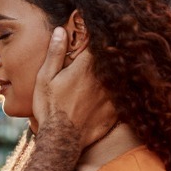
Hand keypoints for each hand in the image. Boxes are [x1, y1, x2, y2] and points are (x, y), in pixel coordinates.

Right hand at [32, 27, 115, 148]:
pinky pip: (124, 95)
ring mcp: (112, 95)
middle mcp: (102, 78)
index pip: (97, 43)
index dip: (96, 36)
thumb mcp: (45, 78)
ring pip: (120, 75)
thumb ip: (55, 53)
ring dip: (118, 70)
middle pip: (112, 58)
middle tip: (111, 42)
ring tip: (120, 64)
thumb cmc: (50, 108)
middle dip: (111, 50)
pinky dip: (122, 90)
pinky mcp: (116, 110)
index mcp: (85, 66)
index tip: (95, 31)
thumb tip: (61, 30)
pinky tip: (121, 90)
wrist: (61, 139)